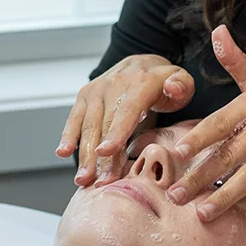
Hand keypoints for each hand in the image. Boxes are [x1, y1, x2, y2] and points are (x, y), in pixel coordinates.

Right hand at [57, 54, 194, 186]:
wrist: (142, 64)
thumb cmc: (163, 82)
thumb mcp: (182, 82)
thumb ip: (182, 86)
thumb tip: (172, 88)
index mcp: (140, 82)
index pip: (127, 109)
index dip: (116, 131)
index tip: (107, 151)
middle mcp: (114, 83)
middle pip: (105, 123)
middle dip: (101, 155)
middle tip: (101, 181)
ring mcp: (97, 90)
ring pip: (88, 125)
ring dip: (85, 154)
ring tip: (84, 179)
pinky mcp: (84, 96)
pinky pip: (74, 118)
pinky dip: (68, 135)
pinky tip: (63, 153)